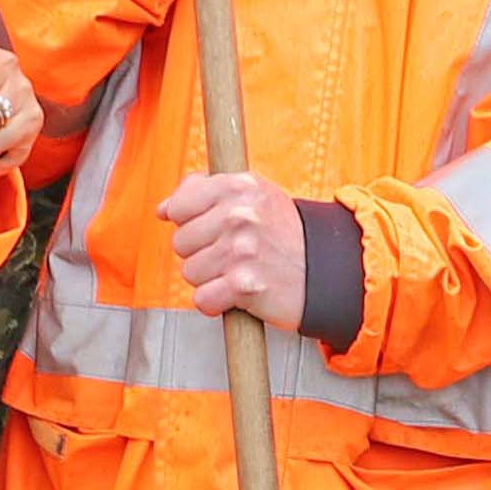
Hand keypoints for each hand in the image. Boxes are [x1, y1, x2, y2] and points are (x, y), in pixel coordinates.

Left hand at [158, 168, 304, 321]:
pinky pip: (202, 299)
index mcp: (239, 186)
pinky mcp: (244, 285)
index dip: (190, 222)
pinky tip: (237, 293)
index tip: (212, 228)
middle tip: (233, 253)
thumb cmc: (285, 235)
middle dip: (202, 252)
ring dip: (210, 279)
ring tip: (238, 271)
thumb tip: (165, 208)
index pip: (180, 205)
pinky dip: (216, 303)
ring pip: (190, 272)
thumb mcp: (252, 195)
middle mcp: (240, 215)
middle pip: (181, 242)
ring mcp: (242, 250)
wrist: (325, 270)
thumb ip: (205, 191)